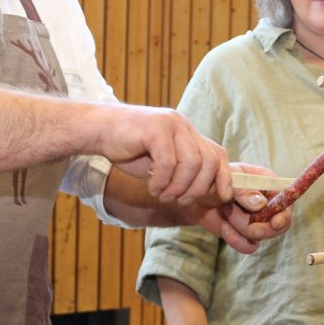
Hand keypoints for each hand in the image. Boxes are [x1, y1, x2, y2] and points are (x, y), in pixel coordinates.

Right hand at [94, 105, 231, 204]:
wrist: (99, 129)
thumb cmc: (128, 148)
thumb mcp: (160, 161)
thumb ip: (180, 171)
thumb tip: (201, 193)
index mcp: (188, 132)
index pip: (218, 154)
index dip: (224, 178)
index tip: (221, 198)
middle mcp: (183, 126)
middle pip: (209, 162)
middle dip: (198, 188)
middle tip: (180, 201)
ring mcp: (170, 124)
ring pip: (191, 163)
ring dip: (179, 187)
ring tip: (163, 196)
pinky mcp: (155, 128)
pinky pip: (168, 162)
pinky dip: (162, 181)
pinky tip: (152, 188)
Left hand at [183, 162, 291, 253]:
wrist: (194, 195)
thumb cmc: (213, 180)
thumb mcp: (228, 179)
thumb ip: (244, 190)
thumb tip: (261, 204)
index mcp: (268, 183)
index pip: (287, 199)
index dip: (285, 212)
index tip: (275, 222)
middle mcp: (268, 203)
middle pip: (280, 223)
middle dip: (263, 226)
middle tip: (249, 226)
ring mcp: (258, 221)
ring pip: (262, 235)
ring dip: (242, 226)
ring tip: (226, 211)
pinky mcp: (246, 235)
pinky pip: (250, 247)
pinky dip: (236, 240)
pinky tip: (224, 228)